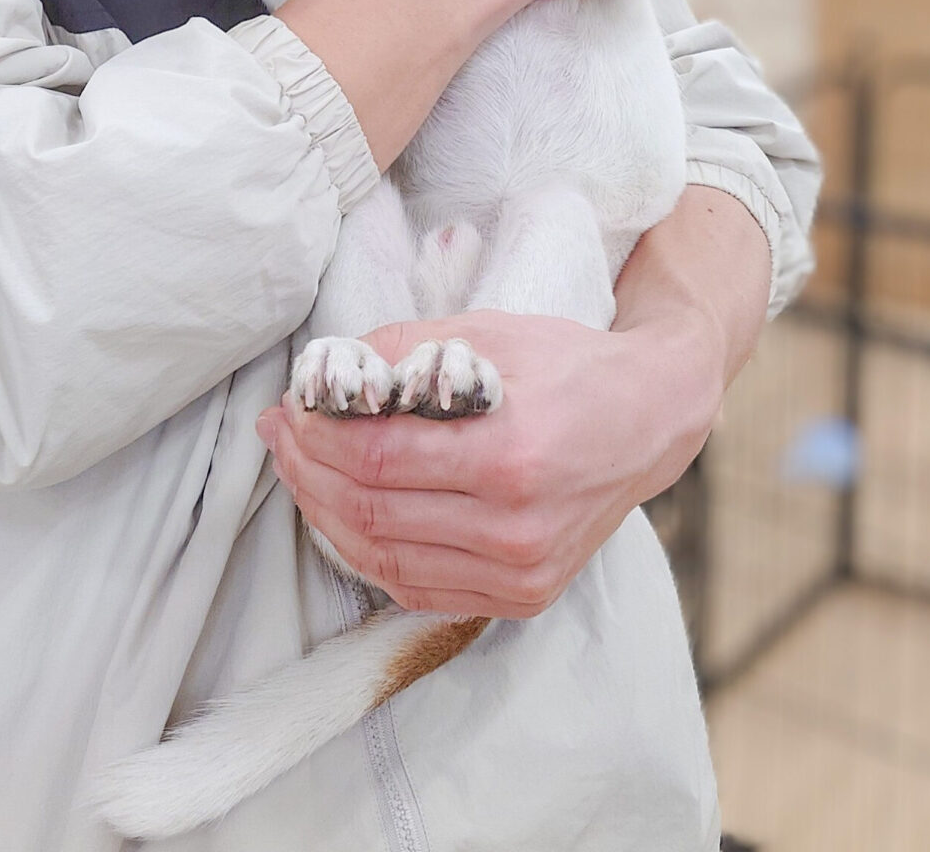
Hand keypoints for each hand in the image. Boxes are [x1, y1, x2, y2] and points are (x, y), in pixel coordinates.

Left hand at [257, 305, 721, 618]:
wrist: (648, 419)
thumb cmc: (566, 366)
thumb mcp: (486, 333)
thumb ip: (401, 349)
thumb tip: (323, 371)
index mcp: (509, 456)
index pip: (377, 459)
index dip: (317, 437)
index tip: (289, 409)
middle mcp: (516, 528)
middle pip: (372, 512)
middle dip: (308, 471)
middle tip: (281, 435)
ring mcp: (522, 573)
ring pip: (384, 558)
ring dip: (325, 513)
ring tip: (300, 470)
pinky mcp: (524, 597)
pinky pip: (418, 588)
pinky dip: (367, 553)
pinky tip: (343, 513)